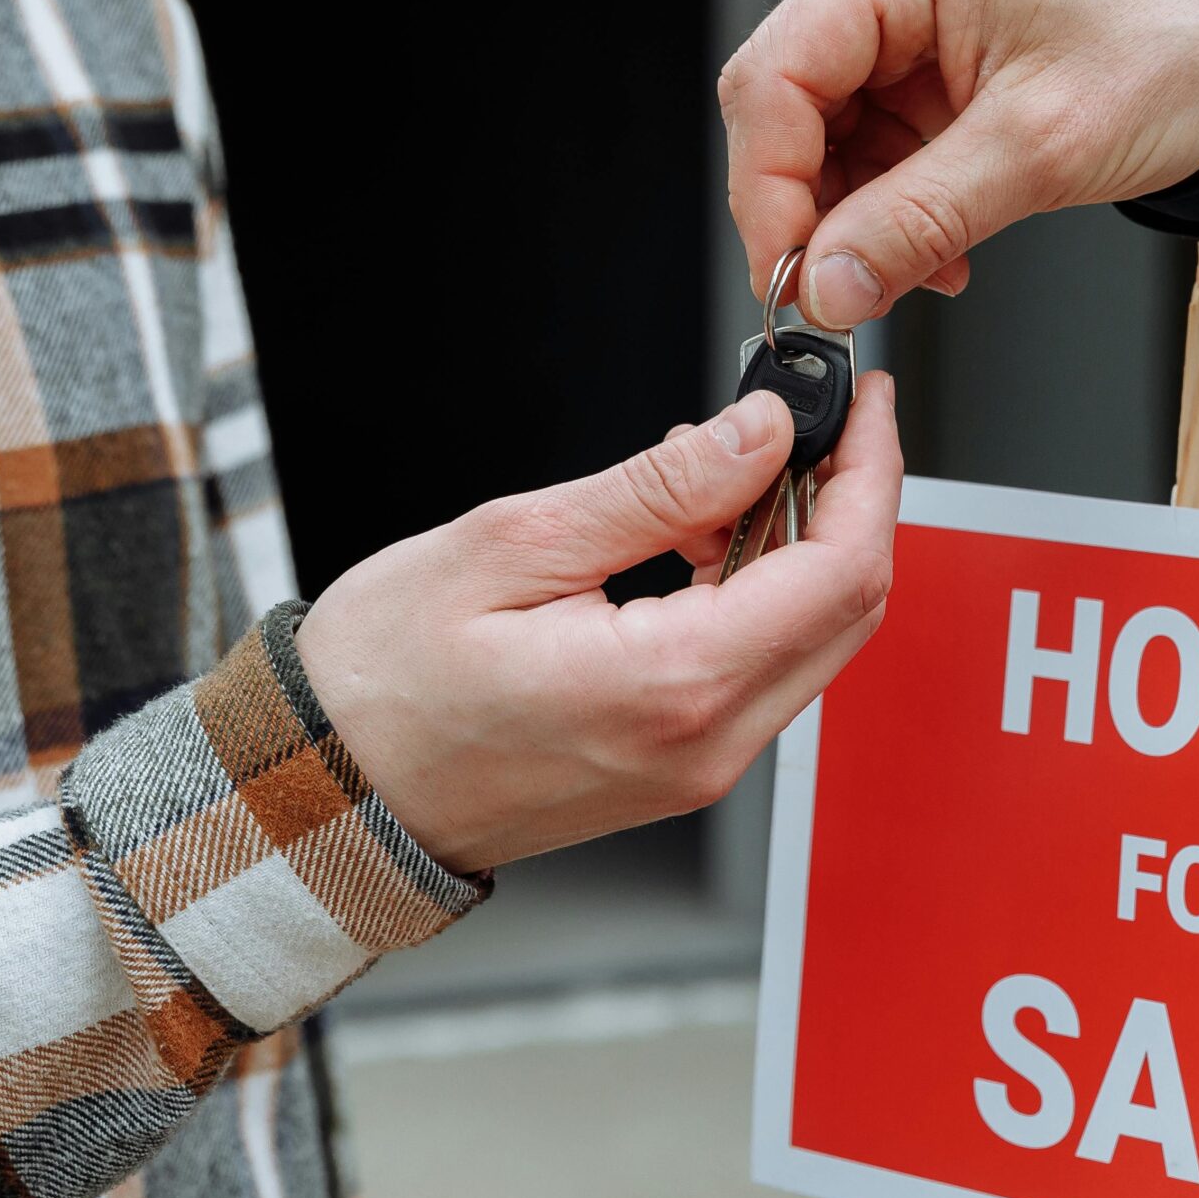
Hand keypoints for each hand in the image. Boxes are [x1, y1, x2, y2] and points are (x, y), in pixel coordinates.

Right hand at [295, 373, 900, 873]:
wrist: (329, 794)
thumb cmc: (382, 683)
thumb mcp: (511, 547)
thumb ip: (655, 490)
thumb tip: (758, 433)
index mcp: (674, 686)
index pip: (839, 573)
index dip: (869, 475)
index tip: (864, 403)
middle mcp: (709, 742)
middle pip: (850, 610)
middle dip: (852, 502)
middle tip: (820, 419)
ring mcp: (702, 765)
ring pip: (815, 640)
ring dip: (803, 546)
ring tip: (733, 471)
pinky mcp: (685, 765)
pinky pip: (766, 670)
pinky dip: (763, 593)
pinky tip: (703, 539)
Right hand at [719, 0, 1198, 325]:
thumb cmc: (1177, 48)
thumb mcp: (1041, 149)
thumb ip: (919, 220)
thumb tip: (827, 282)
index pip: (777, 74)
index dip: (768, 186)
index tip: (791, 274)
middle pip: (792, 105)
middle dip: (815, 209)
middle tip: (840, 291)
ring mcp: (918, 20)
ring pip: (833, 136)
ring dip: (862, 220)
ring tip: (916, 272)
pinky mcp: (943, 66)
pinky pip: (884, 147)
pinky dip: (899, 211)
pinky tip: (937, 251)